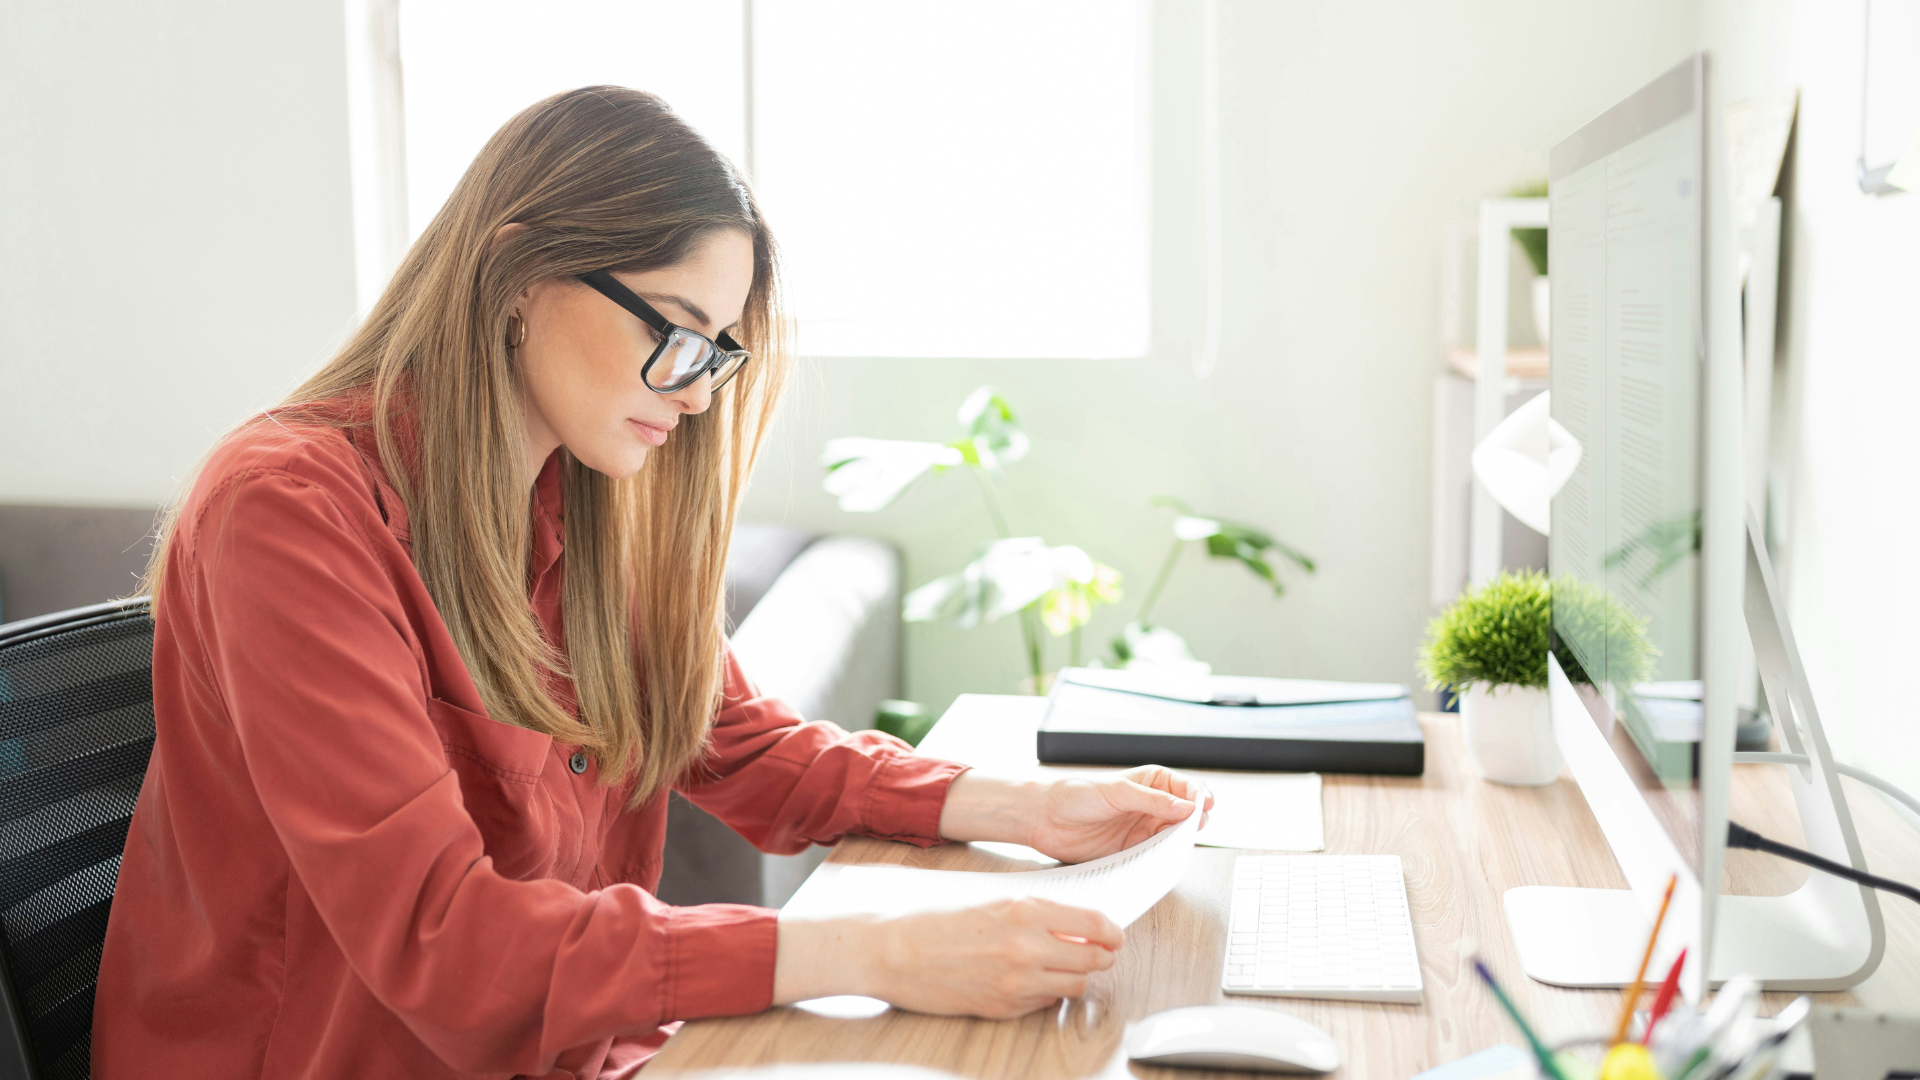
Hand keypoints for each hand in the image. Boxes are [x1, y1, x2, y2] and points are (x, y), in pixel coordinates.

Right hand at [774, 899, 1122, 1017]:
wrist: (894, 951)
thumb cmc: (936, 920)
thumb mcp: (993, 899)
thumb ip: (1037, 912)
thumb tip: (1076, 924)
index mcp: (1025, 912)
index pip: (1095, 925)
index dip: (1112, 932)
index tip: (1114, 934)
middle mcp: (1026, 948)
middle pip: (1093, 960)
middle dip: (1102, 957)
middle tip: (1099, 952)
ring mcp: (1015, 982)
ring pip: (1074, 985)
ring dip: (1077, 976)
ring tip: (1064, 966)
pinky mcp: (1002, 1007)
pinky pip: (1044, 1002)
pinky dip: (1048, 991)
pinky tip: (1034, 979)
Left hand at [1026, 765, 1212, 862]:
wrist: (1043, 818)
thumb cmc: (1075, 793)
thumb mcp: (1116, 790)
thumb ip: (1151, 800)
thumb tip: (1187, 807)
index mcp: (1151, 781)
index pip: (1187, 788)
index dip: (1200, 797)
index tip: (1204, 806)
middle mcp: (1151, 805)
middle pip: (1187, 816)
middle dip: (1194, 822)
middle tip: (1190, 829)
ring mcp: (1143, 829)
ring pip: (1174, 838)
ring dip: (1178, 843)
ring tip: (1176, 846)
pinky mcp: (1132, 851)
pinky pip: (1155, 856)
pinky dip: (1162, 859)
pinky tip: (1161, 860)